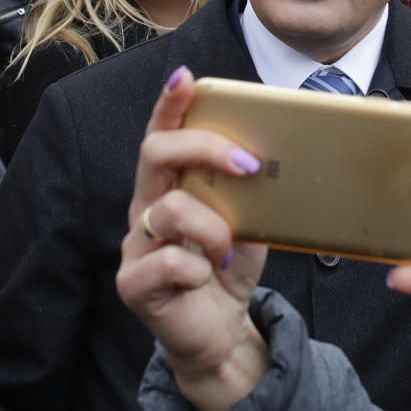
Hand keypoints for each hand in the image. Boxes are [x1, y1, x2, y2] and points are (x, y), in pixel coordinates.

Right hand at [116, 68, 268, 410]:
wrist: (220, 333)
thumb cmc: (229, 268)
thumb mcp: (246, 219)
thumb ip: (246, 189)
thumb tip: (276, 153)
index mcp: (170, 185)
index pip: (163, 132)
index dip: (169, 103)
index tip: (186, 77)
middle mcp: (145, 207)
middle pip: (154, 153)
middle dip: (205, 147)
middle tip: (249, 164)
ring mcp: (135, 244)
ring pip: (169, 210)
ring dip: (214, 228)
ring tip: (227, 252)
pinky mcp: (133, 284)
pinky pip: (168, 261)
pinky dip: (198, 269)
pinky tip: (205, 280)